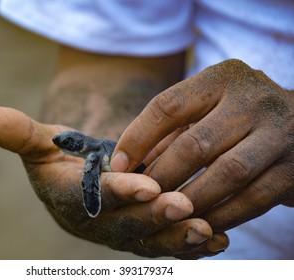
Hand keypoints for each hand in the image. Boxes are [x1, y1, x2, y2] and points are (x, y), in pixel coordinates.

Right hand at [0, 106, 227, 257]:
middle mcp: (96, 224)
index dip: (118, 192)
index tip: (147, 184)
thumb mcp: (38, 142)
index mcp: (70, 201)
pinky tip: (216, 238)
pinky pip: (167, 244)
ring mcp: (122, 233)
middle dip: (155, 217)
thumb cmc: (61, 157)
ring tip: (206, 230)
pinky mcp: (144, 235)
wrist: (83, 175)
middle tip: (184, 206)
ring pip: (151, 240)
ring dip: (178, 237)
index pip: (93, 199)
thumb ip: (14, 132)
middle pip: (127, 224)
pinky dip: (191, 244)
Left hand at [111, 59, 293, 232]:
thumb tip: (127, 163)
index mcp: (221, 78)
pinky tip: (200, 223)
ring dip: (190, 199)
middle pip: (195, 144)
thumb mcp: (206, 110)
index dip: (137, 138)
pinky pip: (252, 199)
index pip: (168, 106)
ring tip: (166, 213)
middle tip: (141, 196)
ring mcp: (279, 133)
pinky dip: (221, 215)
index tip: (117, 165)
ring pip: (225, 173)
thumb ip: (170, 132)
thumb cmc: (237, 116)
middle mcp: (253, 99)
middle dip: (162, 176)